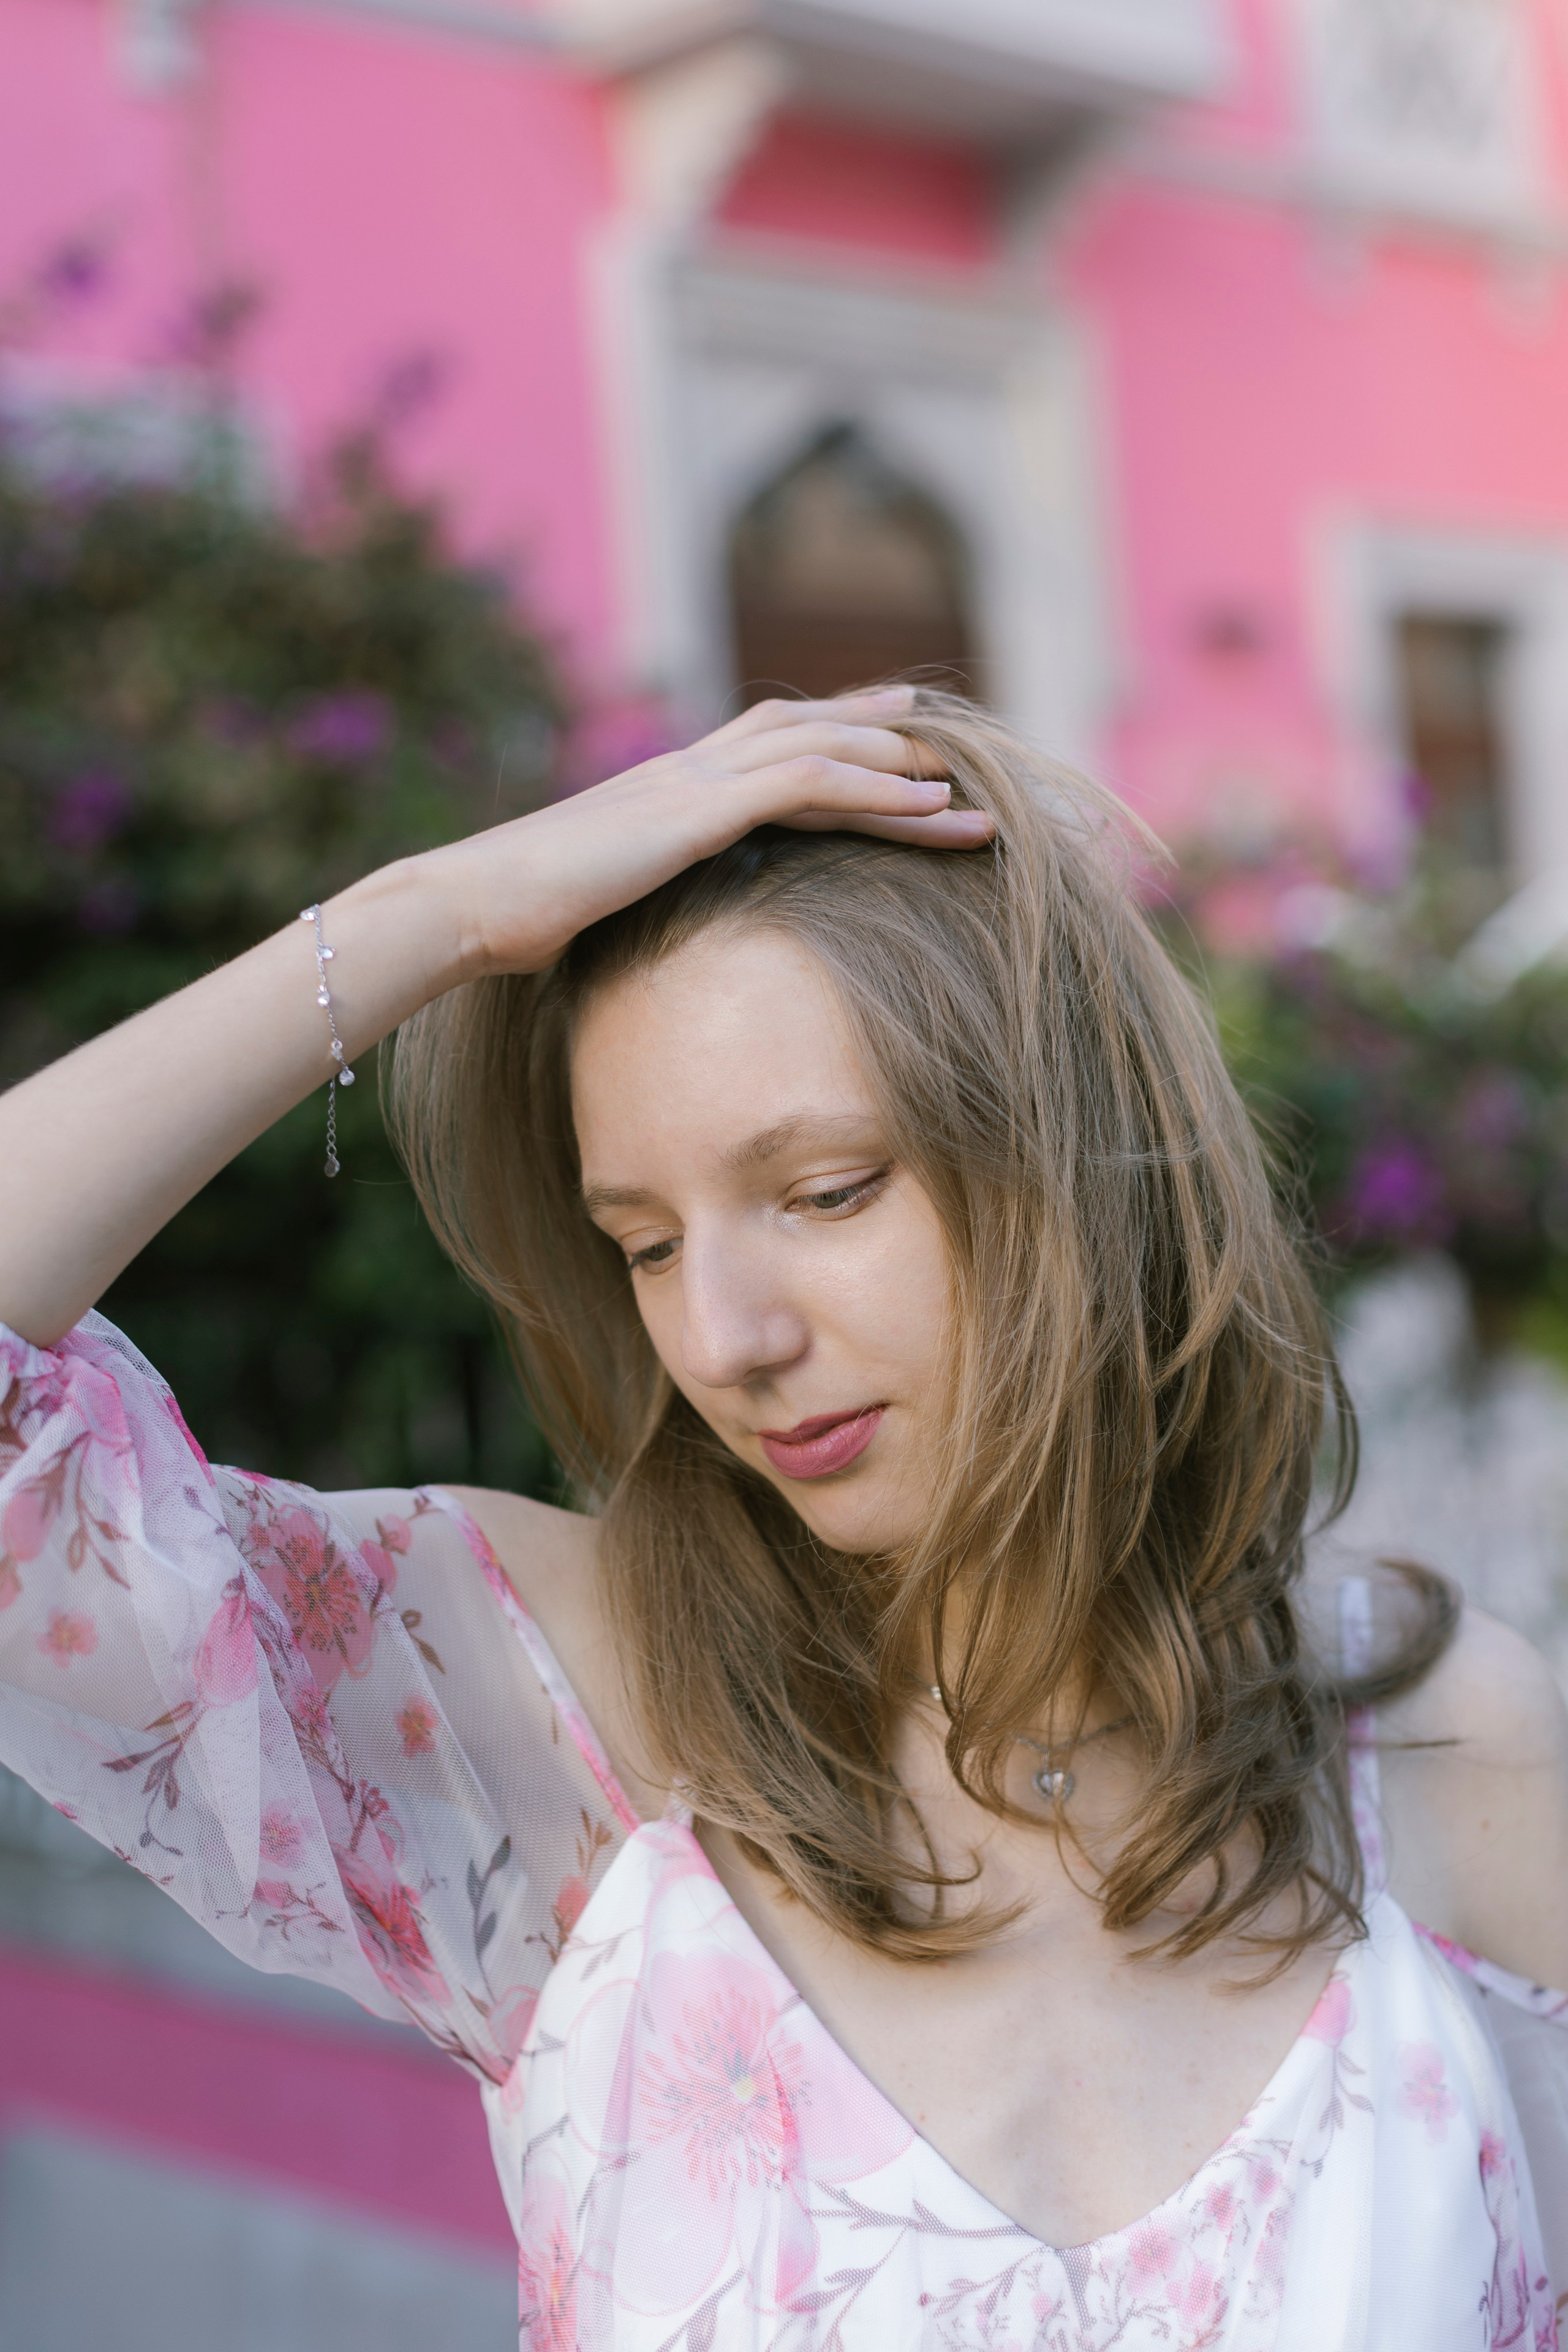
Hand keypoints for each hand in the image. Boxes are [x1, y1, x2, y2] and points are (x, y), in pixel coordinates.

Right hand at [432, 686, 993, 979]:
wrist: (468, 906)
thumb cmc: (516, 920)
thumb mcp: (597, 904)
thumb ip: (639, 898)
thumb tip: (645, 931)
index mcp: (667, 789)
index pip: (769, 745)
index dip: (835, 739)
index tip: (893, 744)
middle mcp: (688, 770)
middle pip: (809, 732)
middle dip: (884, 742)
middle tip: (953, 752)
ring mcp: (693, 783)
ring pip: (824, 752)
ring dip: (903, 773)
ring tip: (968, 795)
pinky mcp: (697, 811)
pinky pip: (808, 784)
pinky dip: (875, 790)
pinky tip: (927, 808)